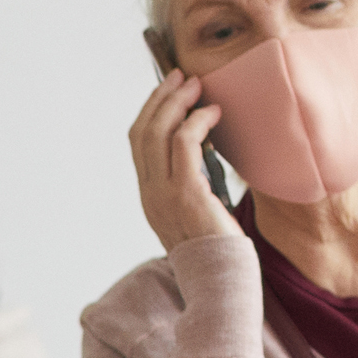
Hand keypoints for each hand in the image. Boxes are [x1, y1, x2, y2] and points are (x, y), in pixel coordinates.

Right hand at [133, 69, 240, 252]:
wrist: (219, 281)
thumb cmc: (217, 250)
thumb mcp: (196, 213)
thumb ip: (190, 185)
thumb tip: (203, 150)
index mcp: (148, 197)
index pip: (137, 143)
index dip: (150, 111)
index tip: (170, 91)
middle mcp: (149, 193)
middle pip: (142, 131)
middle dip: (161, 98)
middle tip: (182, 77)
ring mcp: (163, 193)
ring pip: (158, 133)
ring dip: (178, 102)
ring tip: (197, 86)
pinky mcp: (185, 193)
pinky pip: (184, 144)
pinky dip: (197, 122)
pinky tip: (213, 113)